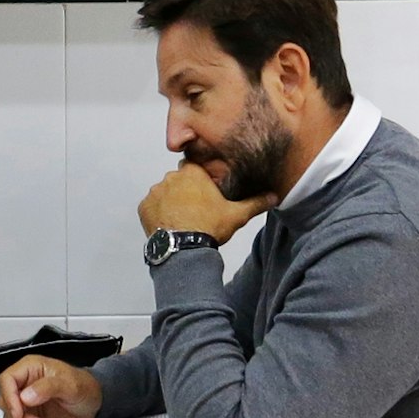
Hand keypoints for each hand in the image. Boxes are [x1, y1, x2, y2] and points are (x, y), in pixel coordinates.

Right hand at [0, 356, 101, 417]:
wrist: (95, 404)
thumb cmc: (85, 387)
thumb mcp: (70, 384)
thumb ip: (48, 387)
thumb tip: (25, 397)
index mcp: (29, 368)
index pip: (6, 380)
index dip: (9, 398)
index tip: (19, 414)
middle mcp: (23, 384)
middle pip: (5, 401)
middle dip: (20, 417)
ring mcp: (25, 402)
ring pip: (10, 417)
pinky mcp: (29, 417)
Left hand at [138, 163, 267, 242]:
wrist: (183, 249)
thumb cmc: (209, 227)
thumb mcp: (237, 214)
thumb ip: (256, 202)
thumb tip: (274, 196)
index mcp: (192, 173)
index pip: (194, 167)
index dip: (199, 179)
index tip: (204, 192)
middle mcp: (170, 178)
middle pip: (178, 180)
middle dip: (185, 191)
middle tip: (196, 209)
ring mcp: (155, 192)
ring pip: (164, 193)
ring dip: (170, 202)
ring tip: (182, 220)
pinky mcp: (144, 208)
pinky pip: (151, 207)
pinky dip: (158, 214)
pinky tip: (170, 225)